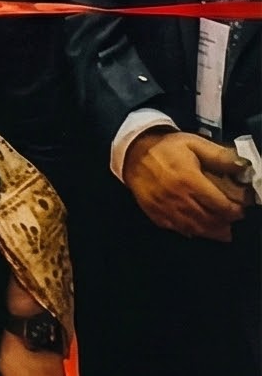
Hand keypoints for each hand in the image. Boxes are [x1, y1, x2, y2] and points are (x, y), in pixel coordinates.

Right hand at [124, 127, 251, 241]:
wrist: (133, 151)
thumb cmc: (166, 147)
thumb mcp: (194, 143)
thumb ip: (219, 155)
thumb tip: (242, 167)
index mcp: (189, 180)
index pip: (219, 205)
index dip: (234, 211)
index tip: (240, 209)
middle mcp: (177, 198)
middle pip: (208, 220)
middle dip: (224, 223)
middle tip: (232, 221)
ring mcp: (164, 208)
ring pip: (194, 228)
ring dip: (210, 231)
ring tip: (221, 230)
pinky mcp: (154, 213)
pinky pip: (176, 228)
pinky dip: (190, 231)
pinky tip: (197, 229)